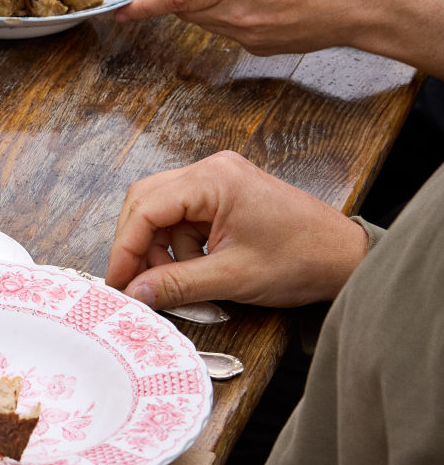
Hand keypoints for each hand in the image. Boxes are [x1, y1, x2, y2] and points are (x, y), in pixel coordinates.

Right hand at [104, 150, 369, 309]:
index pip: (146, 208)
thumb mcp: (233, 278)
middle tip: (135, 284)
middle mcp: (212, 171)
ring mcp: (219, 181)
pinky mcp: (224, 196)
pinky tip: (190, 269)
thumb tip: (135, 294)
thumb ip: (177, 285)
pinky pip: (182, 218)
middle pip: (146, 203)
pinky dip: (177, 246)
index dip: (125, 248)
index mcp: (214, 180)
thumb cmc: (303, 259)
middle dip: (137, 247)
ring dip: (158, 249)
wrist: (346, 258)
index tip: (118, 282)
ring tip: (172, 281)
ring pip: (161, 211)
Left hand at [116, 0, 400, 53]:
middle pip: (185, 10)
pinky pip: (227, 31)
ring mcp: (246, 36)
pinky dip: (229, 15)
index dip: (143, 6)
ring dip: (206, 3)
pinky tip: (262, 2)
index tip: (120, 11)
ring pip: (204, 21)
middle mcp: (236, 15)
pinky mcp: (257, 48)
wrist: (361, 3)